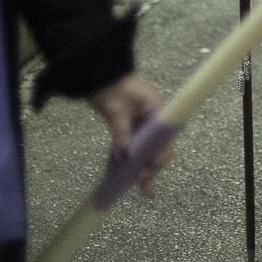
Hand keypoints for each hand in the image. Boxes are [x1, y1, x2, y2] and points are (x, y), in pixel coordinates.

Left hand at [88, 75, 171, 195]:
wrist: (96, 72)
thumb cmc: (110, 88)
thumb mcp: (116, 111)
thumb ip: (122, 133)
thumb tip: (125, 157)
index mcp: (157, 110)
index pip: (165, 139)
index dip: (158, 157)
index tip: (147, 170)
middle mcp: (154, 117)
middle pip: (158, 147)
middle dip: (152, 166)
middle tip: (145, 185)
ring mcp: (142, 122)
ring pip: (147, 149)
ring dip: (144, 166)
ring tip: (144, 188)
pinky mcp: (131, 125)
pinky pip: (134, 145)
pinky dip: (132, 158)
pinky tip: (128, 174)